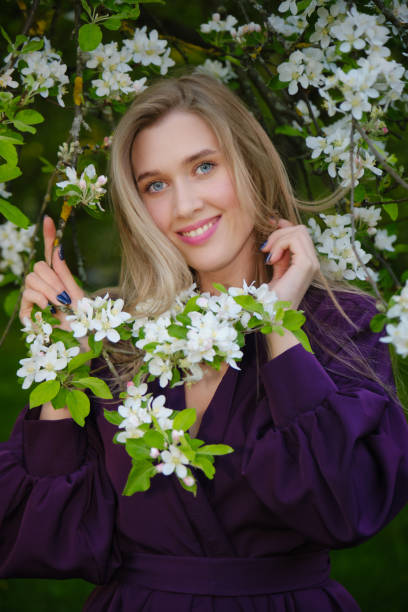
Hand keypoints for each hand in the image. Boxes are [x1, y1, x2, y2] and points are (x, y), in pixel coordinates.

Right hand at [19, 215, 84, 329]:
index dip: (49, 236)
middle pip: (39, 266)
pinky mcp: (26, 311)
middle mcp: (44, 285)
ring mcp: (33, 297)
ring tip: (59, 305)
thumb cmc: (82, 321)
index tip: (49, 218)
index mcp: (59, 278)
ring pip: (32, 278)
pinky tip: (49, 309)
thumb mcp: (76, 293)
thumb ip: (63, 272)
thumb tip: (57, 248)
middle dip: (53, 280)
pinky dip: (40, 299)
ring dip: (49, 291)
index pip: (50, 253)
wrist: (80, 340)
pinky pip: (28, 293)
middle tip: (64, 296)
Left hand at [261, 219, 319, 309]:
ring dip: (278, 239)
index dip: (285, 226)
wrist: (274, 314)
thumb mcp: (276, 266)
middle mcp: (312, 261)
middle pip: (300, 229)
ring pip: (298, 231)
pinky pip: (294, 240)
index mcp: (306, 261)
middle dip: (279, 233)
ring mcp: (312, 262)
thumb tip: (277, 226)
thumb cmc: (272, 295)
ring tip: (268, 255)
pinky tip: (271, 260)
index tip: (269, 228)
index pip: (301, 232)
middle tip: (265, 248)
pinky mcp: (306, 264)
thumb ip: (279, 250)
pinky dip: (279, 245)